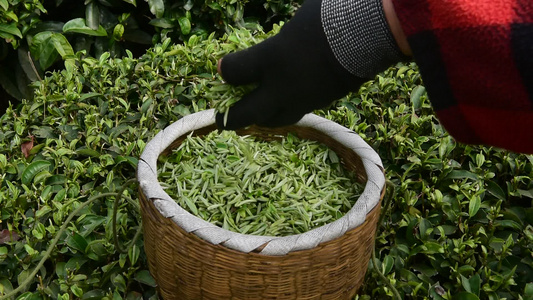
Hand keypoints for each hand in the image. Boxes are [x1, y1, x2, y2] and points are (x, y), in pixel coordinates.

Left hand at [215, 0, 364, 128]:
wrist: (370, 35)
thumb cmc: (330, 17)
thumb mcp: (295, 24)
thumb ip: (275, 43)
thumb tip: (268, 52)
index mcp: (270, 58)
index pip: (233, 72)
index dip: (224, 70)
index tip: (223, 68)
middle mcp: (281, 86)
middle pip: (246, 114)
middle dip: (232, 118)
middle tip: (224, 118)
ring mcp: (301, 99)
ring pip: (273, 120)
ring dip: (260, 117)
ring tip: (256, 111)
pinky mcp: (319, 104)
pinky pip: (295, 113)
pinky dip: (284, 110)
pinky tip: (284, 100)